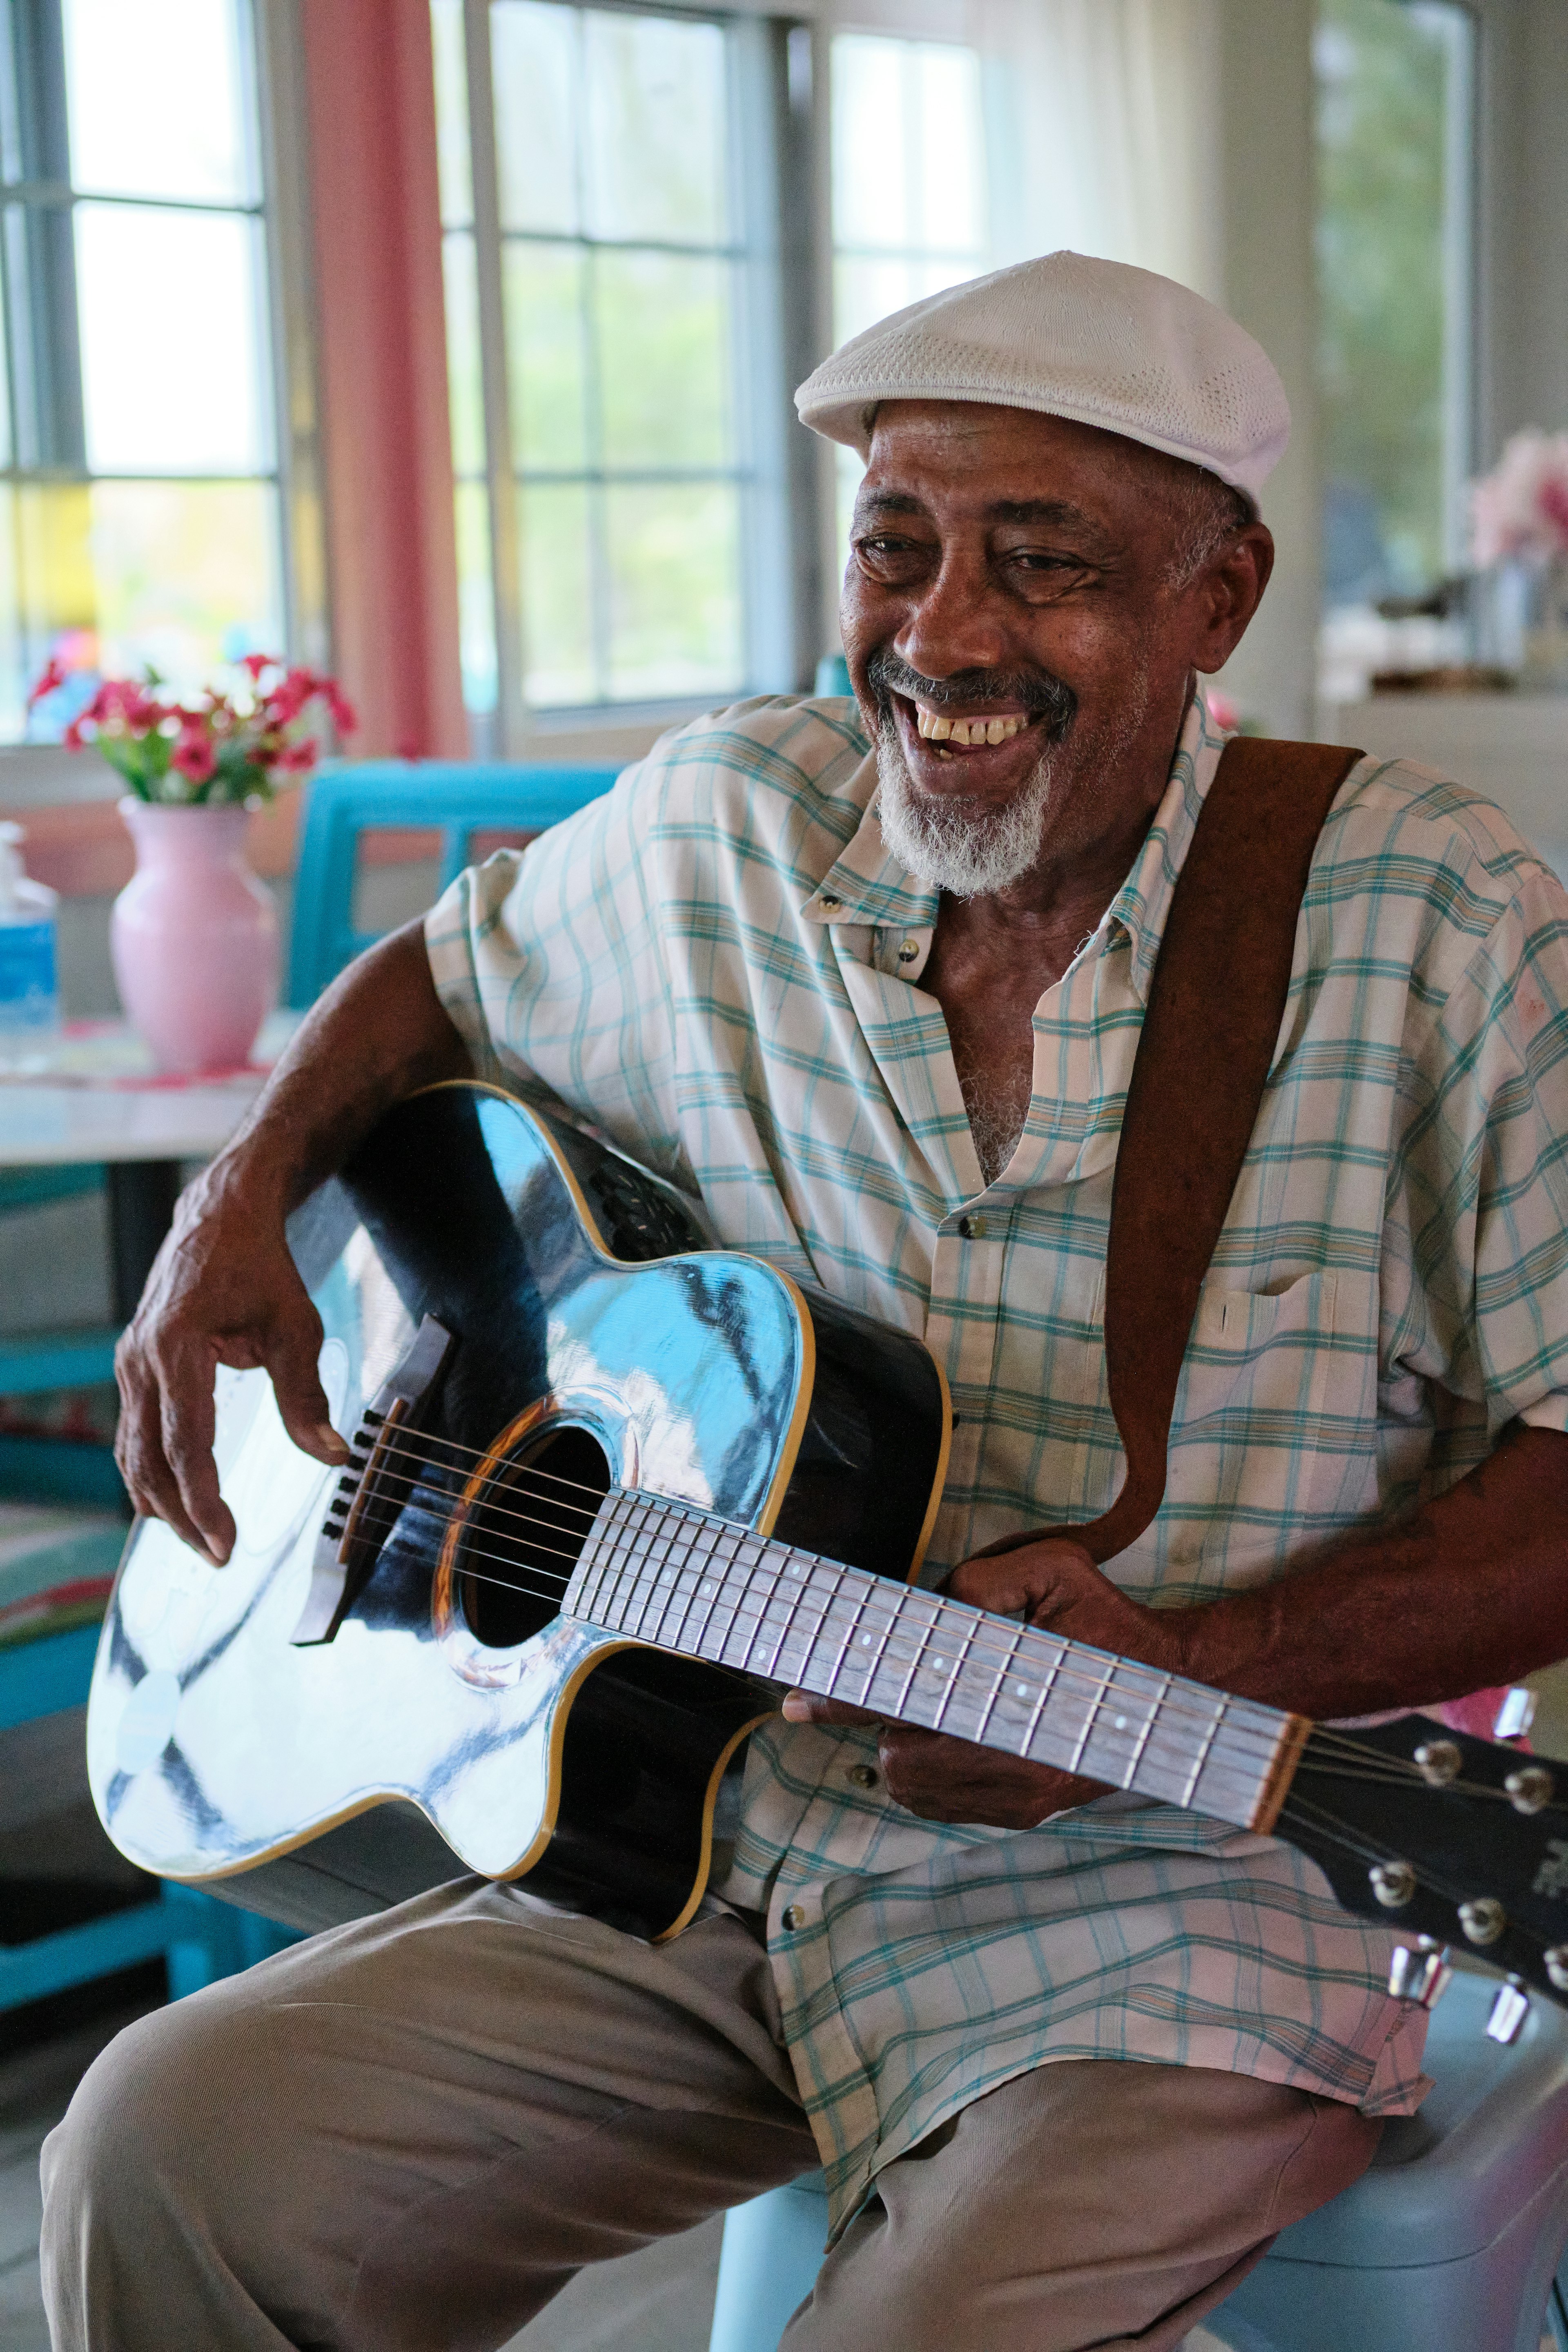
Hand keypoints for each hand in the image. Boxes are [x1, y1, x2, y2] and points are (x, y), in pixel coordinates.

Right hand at [114, 1158, 349, 1564]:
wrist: (220, 1217)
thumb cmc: (261, 1268)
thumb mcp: (296, 1326)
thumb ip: (306, 1395)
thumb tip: (334, 1456)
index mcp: (177, 1346)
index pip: (186, 1444)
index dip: (204, 1501)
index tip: (226, 1544)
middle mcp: (141, 1359)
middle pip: (150, 1460)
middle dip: (181, 1515)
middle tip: (218, 1556)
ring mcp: (129, 1364)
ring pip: (133, 1452)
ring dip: (162, 1502)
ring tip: (200, 1539)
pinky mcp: (133, 1368)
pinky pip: (133, 1433)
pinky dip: (150, 1472)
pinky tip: (173, 1501)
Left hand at [782, 1535, 1186, 1827]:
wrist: (1175, 1692)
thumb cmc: (1108, 1623)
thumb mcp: (1054, 1571)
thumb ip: (982, 1581)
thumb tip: (926, 1607)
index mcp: (1015, 1695)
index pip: (906, 1698)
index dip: (846, 1697)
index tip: (799, 1697)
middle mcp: (1014, 1759)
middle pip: (899, 1754)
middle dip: (884, 1720)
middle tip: (895, 1687)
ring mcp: (1019, 1795)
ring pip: (914, 1787)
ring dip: (904, 1749)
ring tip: (932, 1712)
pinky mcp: (1026, 1812)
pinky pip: (943, 1806)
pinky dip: (928, 1777)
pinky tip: (951, 1739)